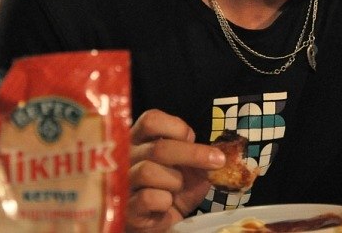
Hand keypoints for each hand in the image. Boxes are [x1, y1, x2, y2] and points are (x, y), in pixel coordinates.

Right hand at [127, 109, 225, 231]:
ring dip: (174, 181)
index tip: (191, 138)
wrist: (160, 224)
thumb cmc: (172, 191)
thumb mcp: (191, 171)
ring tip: (176, 190)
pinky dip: (165, 201)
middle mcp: (127, 157)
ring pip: (149, 171)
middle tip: (217, 160)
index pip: (151, 119)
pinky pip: (148, 197)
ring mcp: (123, 181)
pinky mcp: (125, 207)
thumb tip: (218, 153)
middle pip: (158, 147)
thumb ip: (201, 158)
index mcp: (140, 140)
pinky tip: (165, 206)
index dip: (176, 127)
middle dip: (193, 154)